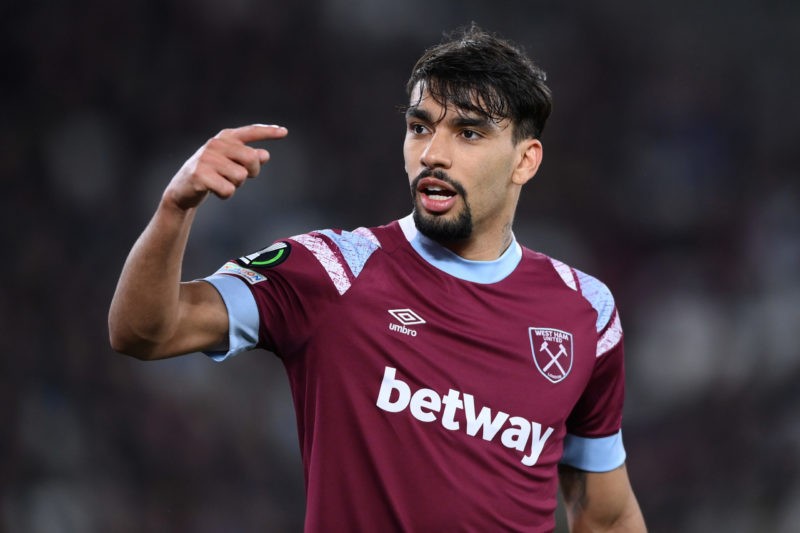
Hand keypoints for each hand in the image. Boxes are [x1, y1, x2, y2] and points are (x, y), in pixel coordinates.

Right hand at [163, 124, 288, 210]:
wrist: (183, 188)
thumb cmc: (212, 173)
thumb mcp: (231, 163)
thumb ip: (249, 157)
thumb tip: (264, 155)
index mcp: (225, 137)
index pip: (250, 131)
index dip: (268, 132)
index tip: (285, 132)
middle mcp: (216, 144)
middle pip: (251, 158)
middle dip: (252, 172)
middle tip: (240, 177)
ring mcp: (206, 158)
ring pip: (240, 177)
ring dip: (236, 185)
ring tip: (222, 182)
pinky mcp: (200, 175)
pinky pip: (228, 190)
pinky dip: (225, 194)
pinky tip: (214, 190)